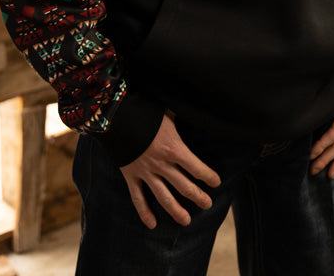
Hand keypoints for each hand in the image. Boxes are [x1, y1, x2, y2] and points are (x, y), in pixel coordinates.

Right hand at [120, 113, 220, 229]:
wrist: (117, 117)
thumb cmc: (146, 112)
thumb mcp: (167, 112)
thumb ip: (179, 117)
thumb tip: (192, 109)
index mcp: (174, 148)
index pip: (197, 168)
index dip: (209, 176)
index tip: (216, 182)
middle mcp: (162, 164)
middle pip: (184, 186)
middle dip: (198, 196)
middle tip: (207, 204)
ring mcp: (146, 173)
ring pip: (164, 197)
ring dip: (176, 211)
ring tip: (186, 221)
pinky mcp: (131, 176)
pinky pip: (138, 198)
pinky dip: (144, 212)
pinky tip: (152, 225)